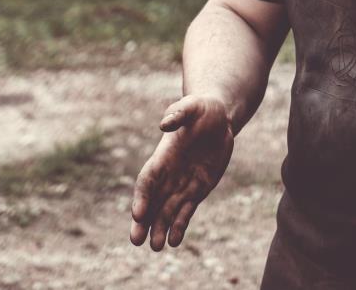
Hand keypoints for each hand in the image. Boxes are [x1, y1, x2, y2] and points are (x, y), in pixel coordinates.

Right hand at [130, 94, 233, 250]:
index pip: (147, 180)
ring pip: (167, 211)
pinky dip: (180, 226)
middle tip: (136, 241)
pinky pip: (186, 212)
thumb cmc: (202, 109)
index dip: (141, 197)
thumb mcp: (192, 106)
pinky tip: (175, 240)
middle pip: (152, 202)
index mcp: (163, 156)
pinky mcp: (197, 190)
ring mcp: (182, 184)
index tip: (138, 213)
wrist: (219, 118)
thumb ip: (178, 114)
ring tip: (157, 247)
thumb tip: (163, 125)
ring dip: (160, 229)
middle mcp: (168, 174)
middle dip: (143, 221)